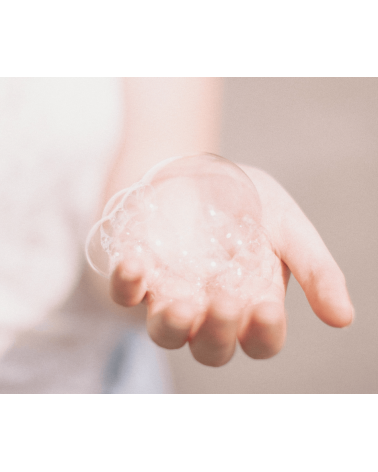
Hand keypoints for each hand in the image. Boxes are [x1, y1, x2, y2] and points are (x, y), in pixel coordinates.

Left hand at [110, 165, 353, 365]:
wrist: (198, 171)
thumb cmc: (245, 202)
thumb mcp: (288, 226)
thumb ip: (316, 270)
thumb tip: (344, 319)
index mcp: (251, 303)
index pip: (260, 339)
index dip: (263, 333)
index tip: (266, 307)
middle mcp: (210, 309)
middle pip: (211, 349)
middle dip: (218, 333)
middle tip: (225, 300)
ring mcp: (170, 295)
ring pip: (166, 334)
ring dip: (172, 326)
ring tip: (182, 303)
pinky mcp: (139, 276)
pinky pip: (125, 295)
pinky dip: (127, 285)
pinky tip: (136, 264)